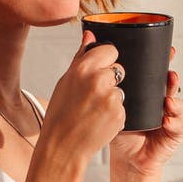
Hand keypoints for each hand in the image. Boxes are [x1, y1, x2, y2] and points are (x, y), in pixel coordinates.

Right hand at [42, 31, 125, 161]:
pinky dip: (114, 113)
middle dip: (110, 80)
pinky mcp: (120, 114)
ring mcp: (111, 98)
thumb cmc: (60, 115)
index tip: (98, 71)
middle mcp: (99, 80)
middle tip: (93, 96)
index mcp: (83, 68)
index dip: (106, 61)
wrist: (62, 146)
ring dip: (112, 98)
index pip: (111, 50)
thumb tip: (90, 35)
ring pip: (121, 90)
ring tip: (94, 111)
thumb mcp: (65, 82)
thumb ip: (82, 57)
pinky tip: (99, 120)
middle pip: (119, 70)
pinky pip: (123, 107)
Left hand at [110, 47, 182, 175]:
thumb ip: (104, 83)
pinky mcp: (174, 133)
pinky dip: (175, 121)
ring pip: (178, 104)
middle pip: (170, 85)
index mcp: (148, 94)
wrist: (127, 159)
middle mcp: (161, 102)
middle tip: (169, 74)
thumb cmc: (120, 132)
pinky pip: (179, 125)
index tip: (167, 52)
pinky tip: (167, 119)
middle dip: (171, 78)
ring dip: (175, 99)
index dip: (163, 62)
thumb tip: (91, 50)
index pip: (157, 74)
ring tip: (168, 99)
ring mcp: (170, 117)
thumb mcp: (110, 106)